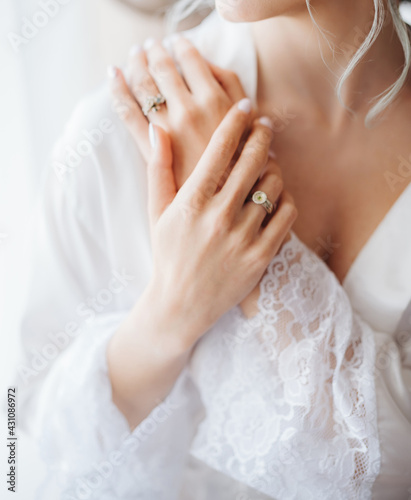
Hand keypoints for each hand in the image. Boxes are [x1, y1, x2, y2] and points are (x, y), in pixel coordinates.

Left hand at [109, 35, 250, 188]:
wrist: (224, 201)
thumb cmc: (241, 163)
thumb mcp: (252, 121)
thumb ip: (232, 88)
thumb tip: (208, 64)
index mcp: (215, 100)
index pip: (191, 59)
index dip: (181, 46)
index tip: (176, 41)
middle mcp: (188, 109)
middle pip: (163, 68)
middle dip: (155, 51)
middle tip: (151, 45)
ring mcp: (166, 128)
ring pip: (143, 84)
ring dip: (136, 63)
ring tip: (135, 54)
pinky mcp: (150, 147)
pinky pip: (127, 111)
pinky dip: (117, 89)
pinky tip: (113, 75)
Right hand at [137, 101, 296, 350]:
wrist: (181, 304)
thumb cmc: (168, 255)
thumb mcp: (157, 212)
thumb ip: (158, 169)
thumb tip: (159, 129)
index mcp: (191, 202)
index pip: (220, 149)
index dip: (235, 121)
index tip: (245, 105)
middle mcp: (219, 217)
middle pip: (252, 160)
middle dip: (262, 135)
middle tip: (265, 125)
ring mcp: (243, 238)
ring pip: (273, 185)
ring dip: (273, 168)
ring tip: (267, 165)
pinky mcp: (261, 256)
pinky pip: (286, 215)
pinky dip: (285, 199)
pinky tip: (275, 195)